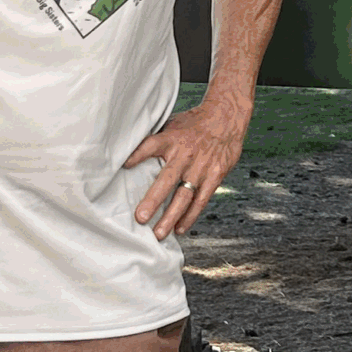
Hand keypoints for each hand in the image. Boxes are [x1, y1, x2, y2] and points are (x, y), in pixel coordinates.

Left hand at [123, 92, 251, 241]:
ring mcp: (201, 167)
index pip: (150, 146)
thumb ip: (156, 140)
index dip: (137, 155)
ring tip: (159, 234)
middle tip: (141, 218)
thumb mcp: (173, 125)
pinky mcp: (215, 176)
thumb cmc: (194, 123)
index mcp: (172, 139)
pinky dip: (190, 216)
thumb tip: (129, 152)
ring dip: (171, 217)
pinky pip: (201, 200)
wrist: (227, 118)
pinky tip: (179, 229)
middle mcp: (185, 154)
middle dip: (153, 200)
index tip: (124, 166)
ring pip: (184, 196)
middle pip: (167, 180)